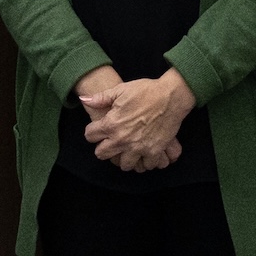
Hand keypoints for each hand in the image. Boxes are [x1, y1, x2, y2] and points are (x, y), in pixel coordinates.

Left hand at [79, 68, 194, 171]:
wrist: (171, 96)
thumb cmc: (145, 91)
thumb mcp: (121, 90)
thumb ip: (101, 98)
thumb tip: (84, 99)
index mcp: (111, 124)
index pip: (90, 135)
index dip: (92, 131)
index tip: (97, 129)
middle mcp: (122, 139)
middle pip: (102, 154)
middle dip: (103, 148)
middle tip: (110, 142)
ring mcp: (138, 148)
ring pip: (124, 164)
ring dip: (124, 158)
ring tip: (128, 150)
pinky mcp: (153, 151)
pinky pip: (145, 166)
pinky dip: (145, 161)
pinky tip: (144, 152)